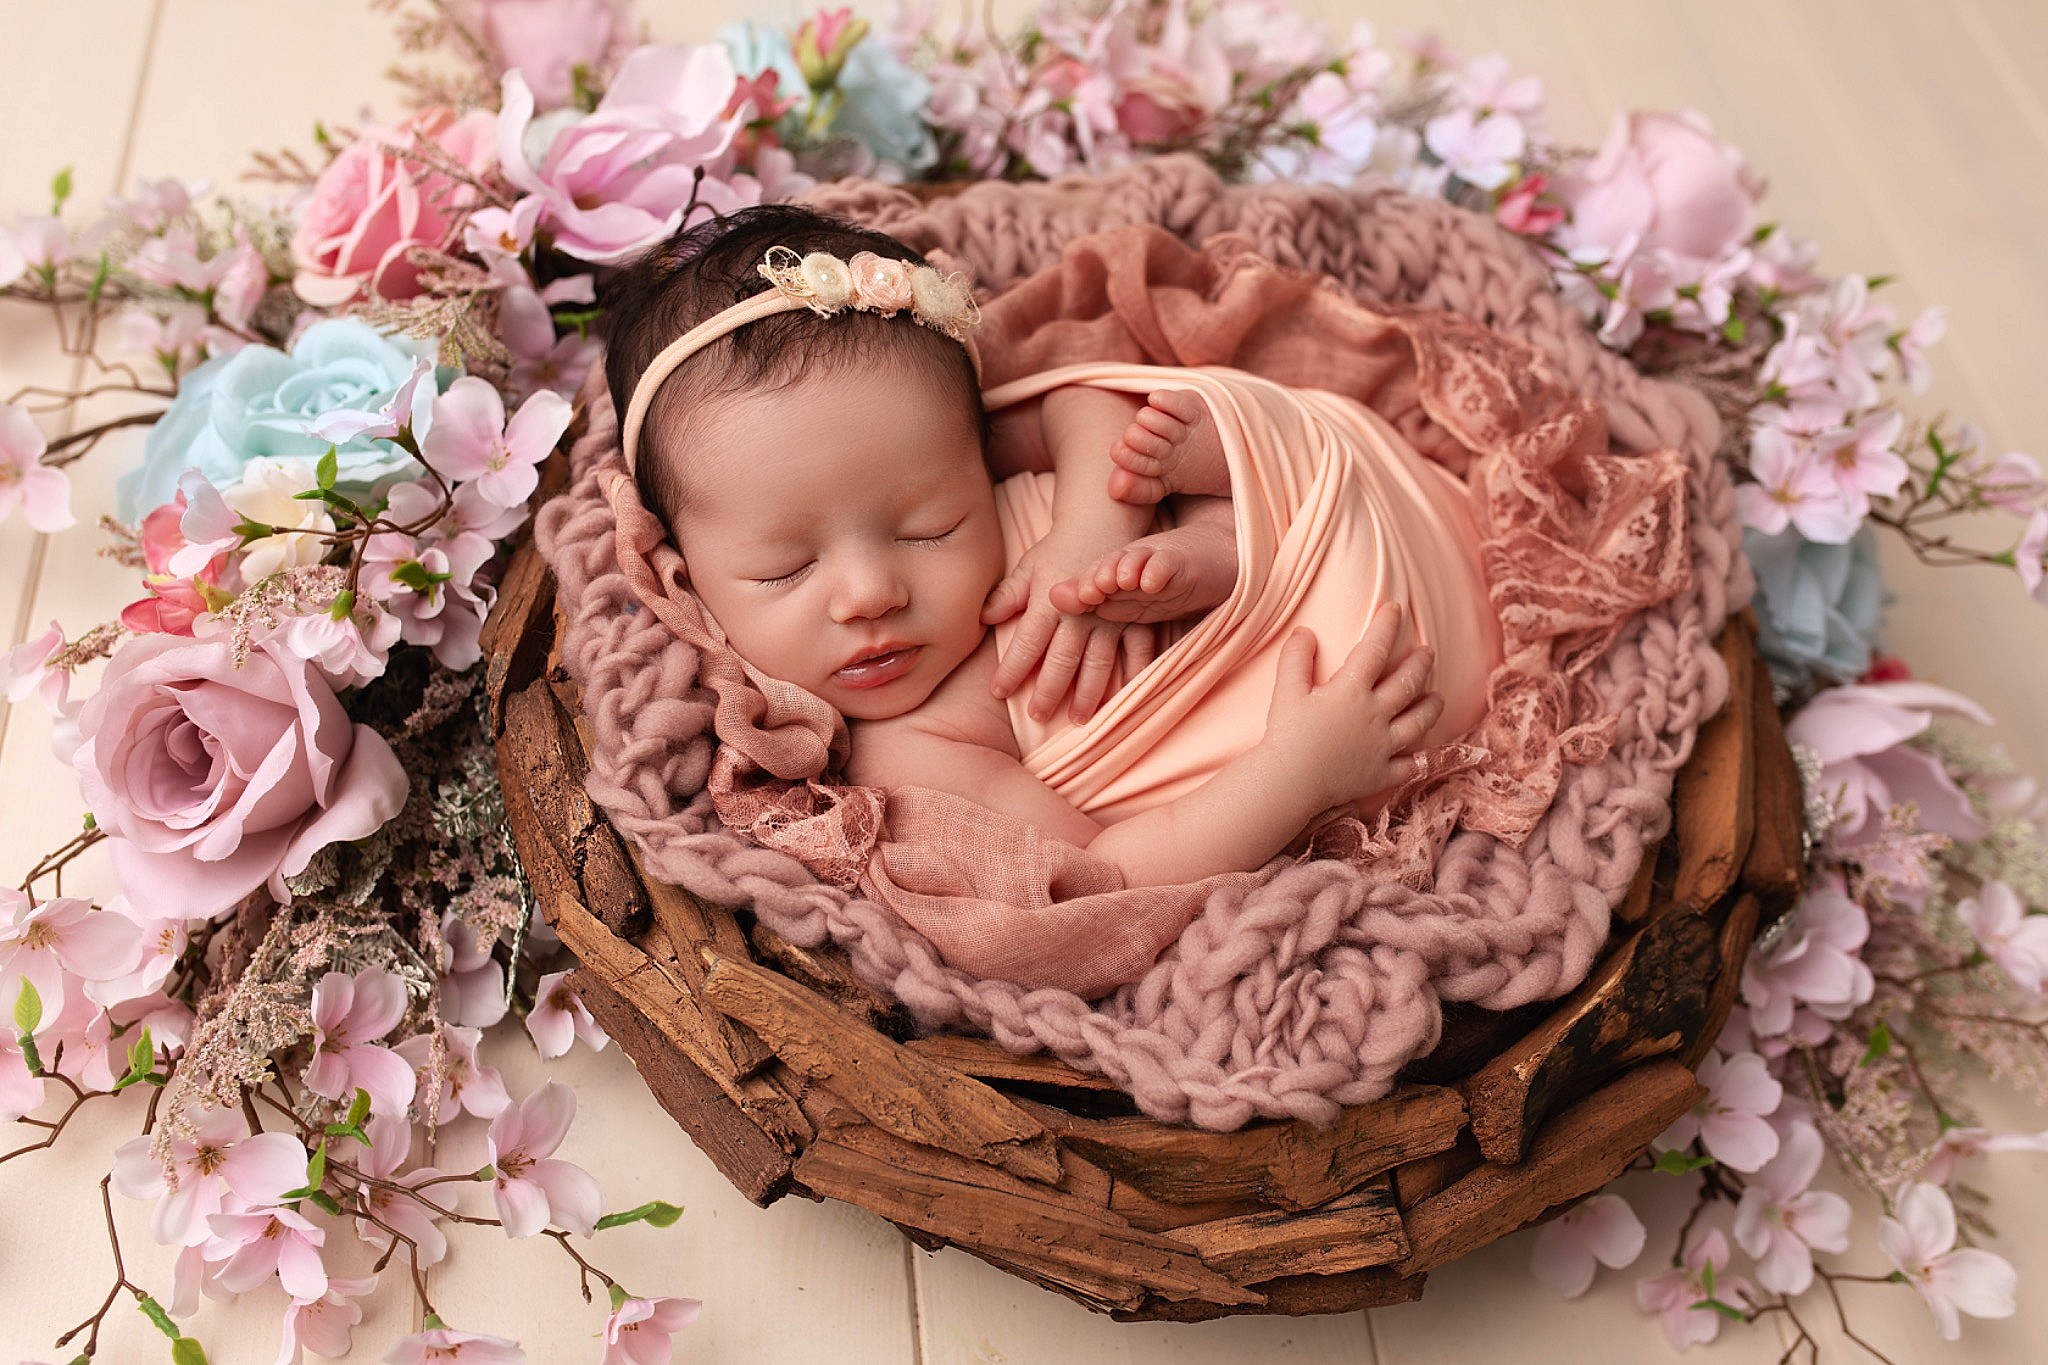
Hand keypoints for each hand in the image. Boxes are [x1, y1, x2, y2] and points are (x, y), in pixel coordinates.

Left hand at [982, 530, 1161, 722]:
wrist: (1104, 518)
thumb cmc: (1061, 546)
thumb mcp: (1030, 566)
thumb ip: (1008, 595)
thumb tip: (983, 617)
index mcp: (1049, 603)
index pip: (1025, 644)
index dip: (1011, 670)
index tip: (998, 692)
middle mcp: (1080, 614)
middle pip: (1061, 661)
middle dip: (1049, 692)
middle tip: (1038, 716)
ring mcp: (1111, 617)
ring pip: (1099, 664)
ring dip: (1089, 694)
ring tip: (1080, 719)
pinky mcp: (1137, 616)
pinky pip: (1138, 651)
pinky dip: (1134, 675)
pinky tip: (1128, 697)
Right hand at [1261, 602, 1443, 811]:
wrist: (1291, 782)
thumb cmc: (1286, 735)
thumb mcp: (1286, 691)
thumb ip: (1296, 658)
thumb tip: (1305, 632)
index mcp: (1351, 691)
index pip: (1374, 649)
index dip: (1386, 625)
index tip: (1395, 608)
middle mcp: (1375, 715)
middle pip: (1407, 683)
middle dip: (1420, 664)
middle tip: (1427, 651)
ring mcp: (1382, 746)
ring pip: (1418, 722)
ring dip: (1430, 707)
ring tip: (1437, 697)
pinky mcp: (1381, 774)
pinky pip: (1409, 766)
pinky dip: (1419, 759)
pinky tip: (1425, 753)